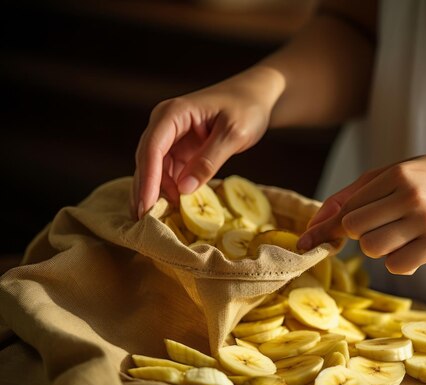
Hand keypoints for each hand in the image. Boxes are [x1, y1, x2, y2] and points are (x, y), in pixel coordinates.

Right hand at [132, 66, 284, 218]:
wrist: (255, 96)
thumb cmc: (247, 108)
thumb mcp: (233, 134)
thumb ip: (210, 160)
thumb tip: (184, 190)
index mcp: (173, 113)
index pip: (153, 148)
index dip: (148, 179)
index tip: (147, 205)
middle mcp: (164, 124)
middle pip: (146, 161)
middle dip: (145, 191)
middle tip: (145, 222)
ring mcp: (170, 137)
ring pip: (154, 170)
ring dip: (155, 194)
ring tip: (156, 222)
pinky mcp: (179, 150)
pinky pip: (168, 173)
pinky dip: (169, 191)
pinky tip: (171, 210)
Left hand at [297, 154, 425, 274]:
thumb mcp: (391, 173)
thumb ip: (351, 194)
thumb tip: (315, 222)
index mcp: (397, 175)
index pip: (348, 207)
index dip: (329, 225)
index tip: (307, 241)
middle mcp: (410, 197)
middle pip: (356, 229)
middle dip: (357, 231)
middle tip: (375, 224)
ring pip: (373, 248)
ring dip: (375, 246)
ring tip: (394, 233)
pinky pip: (397, 266)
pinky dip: (395, 261)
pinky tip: (408, 246)